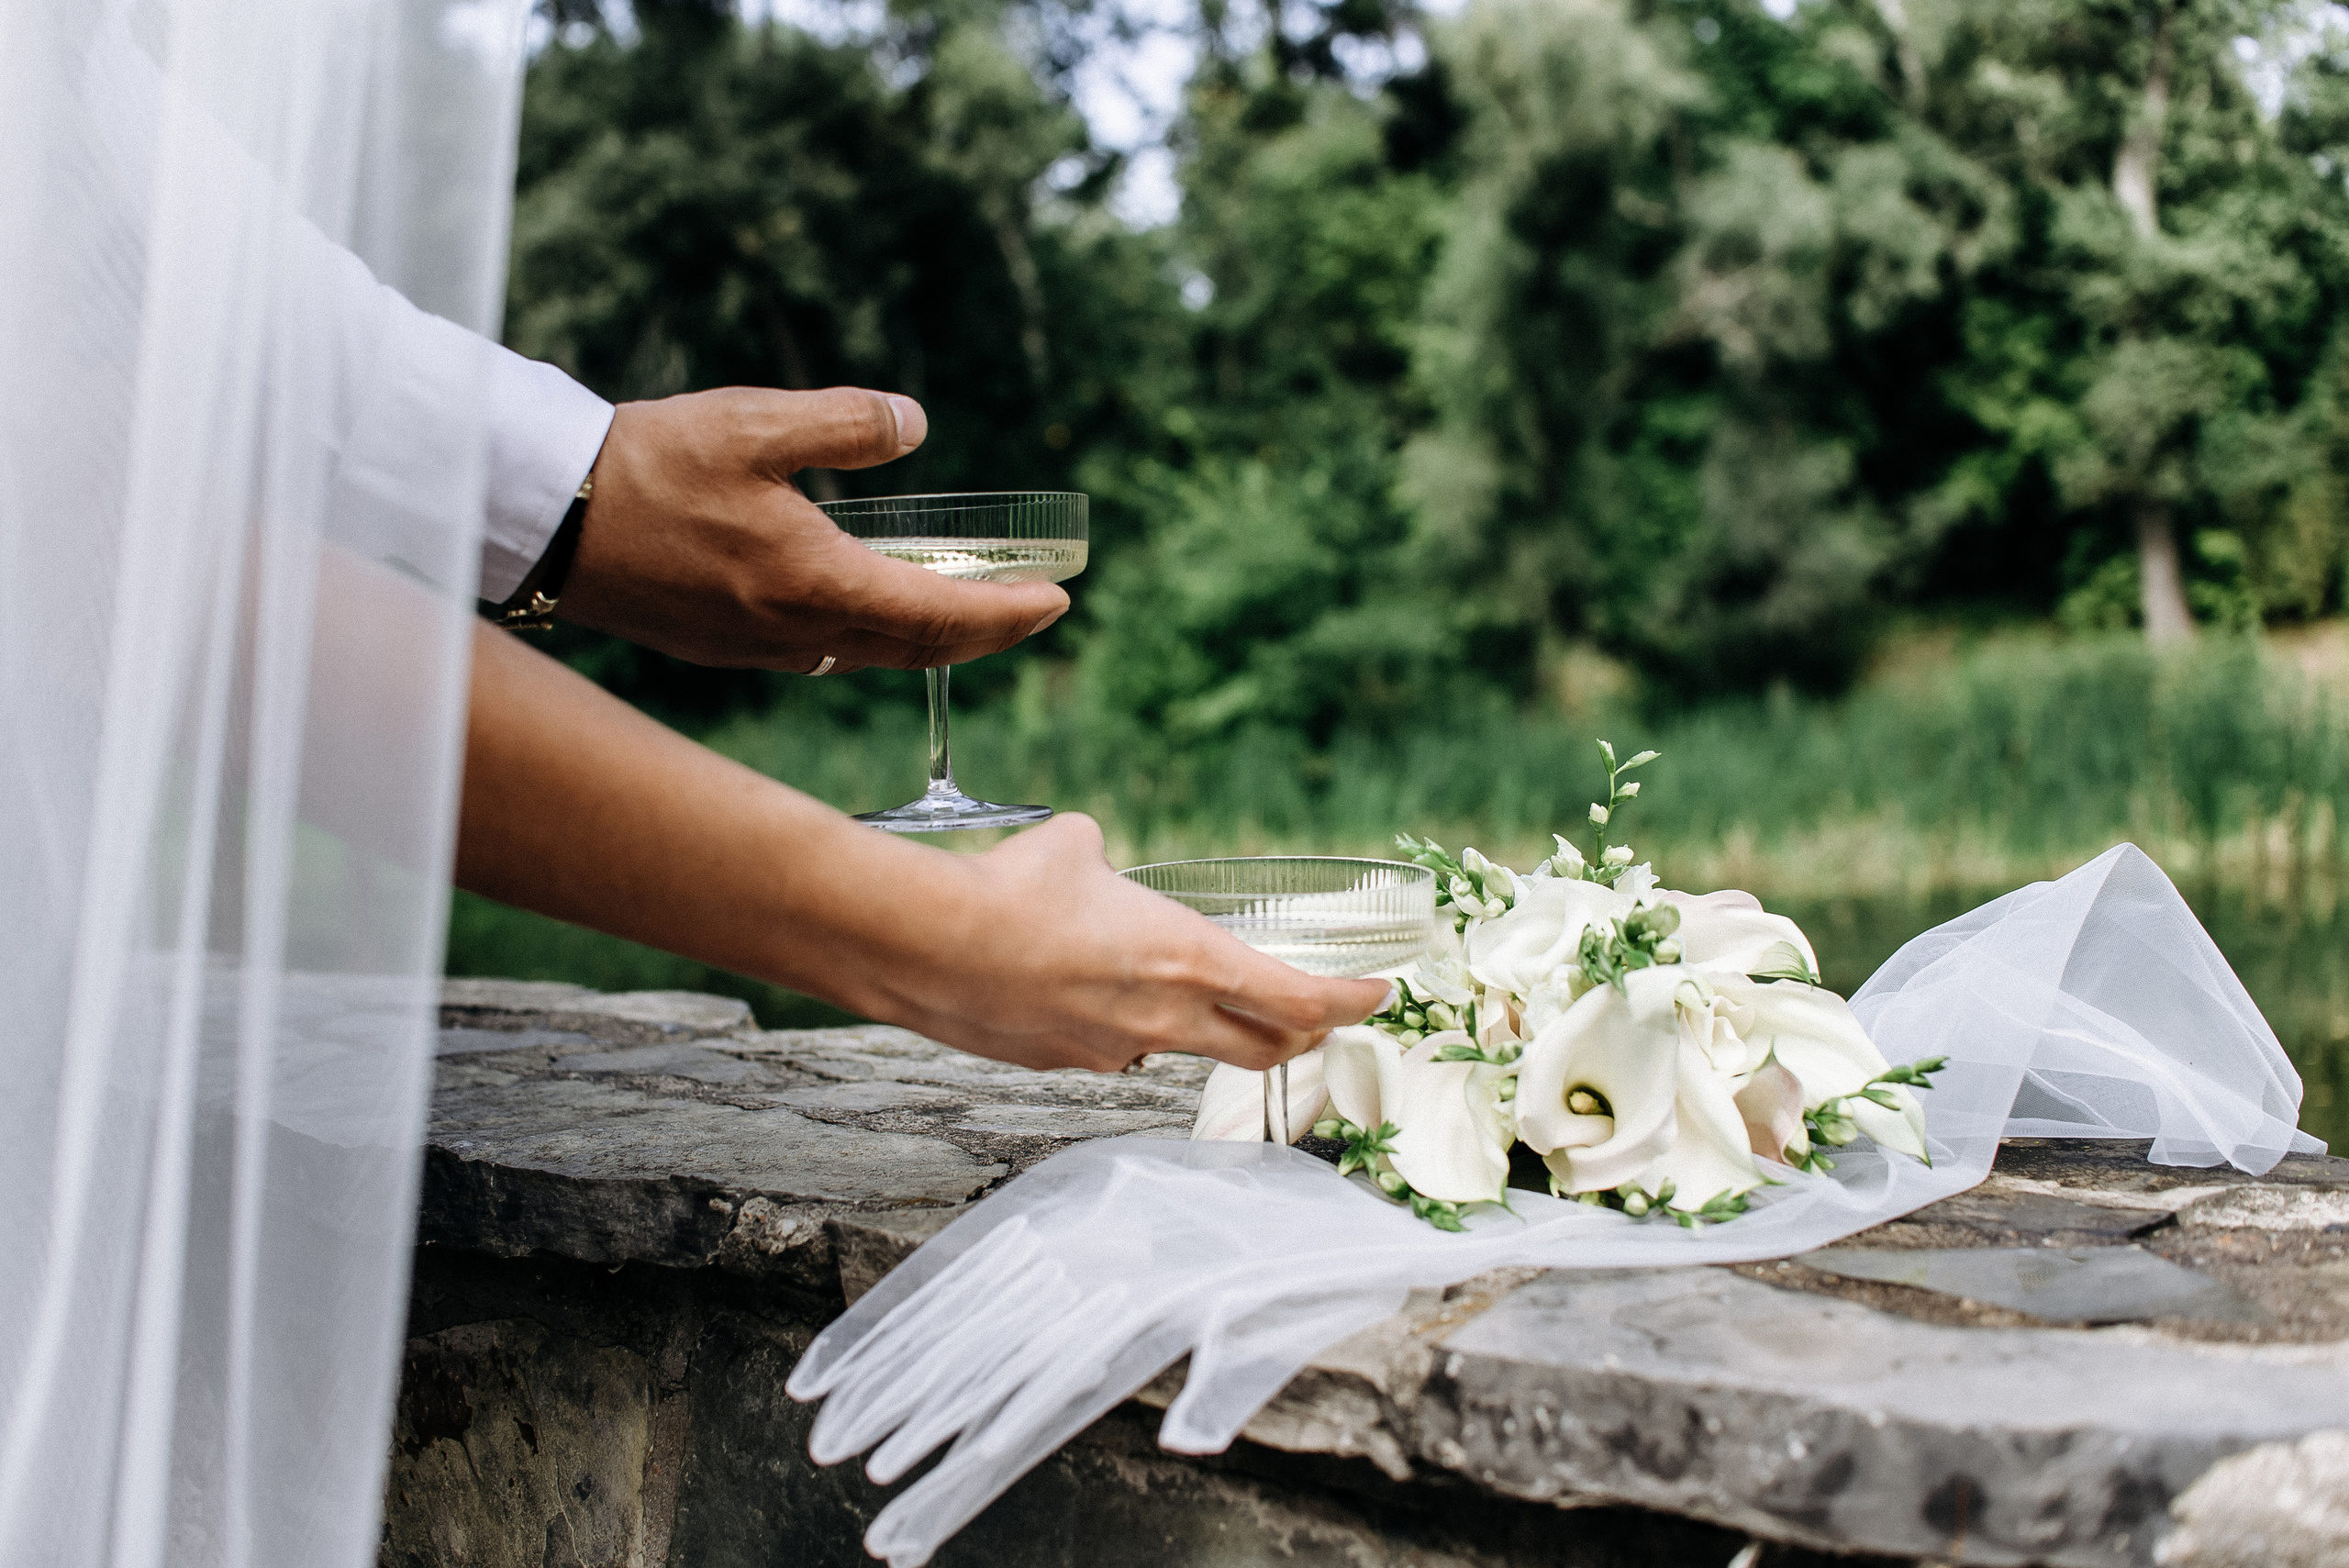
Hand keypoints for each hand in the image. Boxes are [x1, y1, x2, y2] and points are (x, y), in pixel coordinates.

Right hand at [554, 386, 1068, 670]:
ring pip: (867, 655)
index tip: (1057, 602)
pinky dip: (868, 635)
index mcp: (815, 583)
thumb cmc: (645, 465)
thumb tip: (916, 423)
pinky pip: (820, 651)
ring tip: (964, 608)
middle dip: (983, 634)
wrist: (545, 517)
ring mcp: (756, 649)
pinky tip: (867, 608)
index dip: (1006, 614)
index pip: (939, 616)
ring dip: (925, 637)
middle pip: (915, 649)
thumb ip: (847, 423)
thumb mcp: (755, 422)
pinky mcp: (721, 646)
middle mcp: (794, 633)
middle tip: (1032, 612)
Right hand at [866, 815, 1392, 1073]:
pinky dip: (1114, 1023)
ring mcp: (1112, 1050)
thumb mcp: (1077, 845)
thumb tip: (1092, 853)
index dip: (1348, 1002)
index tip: (1375, 996)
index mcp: (1192, 961)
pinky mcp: (1061, 1061)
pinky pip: (1108, 1045)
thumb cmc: (1014, 889)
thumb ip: (1103, 855)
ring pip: (1178, 1046)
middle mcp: (1164, 1020)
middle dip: (1297, 1036)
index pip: (1300, 1000)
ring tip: (1174, 988)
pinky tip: (1075, 988)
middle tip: (1314, 1019)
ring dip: (1195, 1026)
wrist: (929, 946)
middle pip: (1260, 1048)